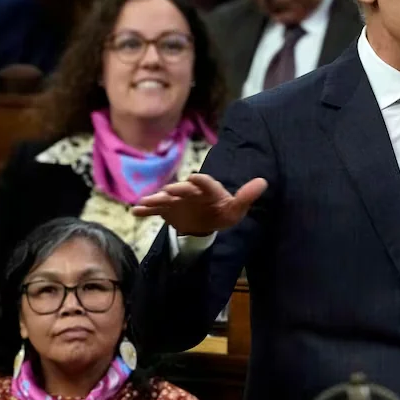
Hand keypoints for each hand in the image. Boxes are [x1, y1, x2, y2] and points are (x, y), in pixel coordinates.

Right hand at [132, 173, 266, 236]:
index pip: (206, 183)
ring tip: (146, 201)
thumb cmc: (223, 212)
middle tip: (168, 191)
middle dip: (176, 190)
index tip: (194, 178)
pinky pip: (155, 210)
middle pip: (183, 190)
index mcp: (208, 190)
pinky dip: (146, 210)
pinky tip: (135, 210)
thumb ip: (246, 196)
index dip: (201, 181)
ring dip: (156, 199)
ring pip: (165, 198)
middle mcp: (191, 192)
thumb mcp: (236, 209)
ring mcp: (177, 200)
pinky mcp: (168, 210)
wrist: (207, 221)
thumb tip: (264, 181)